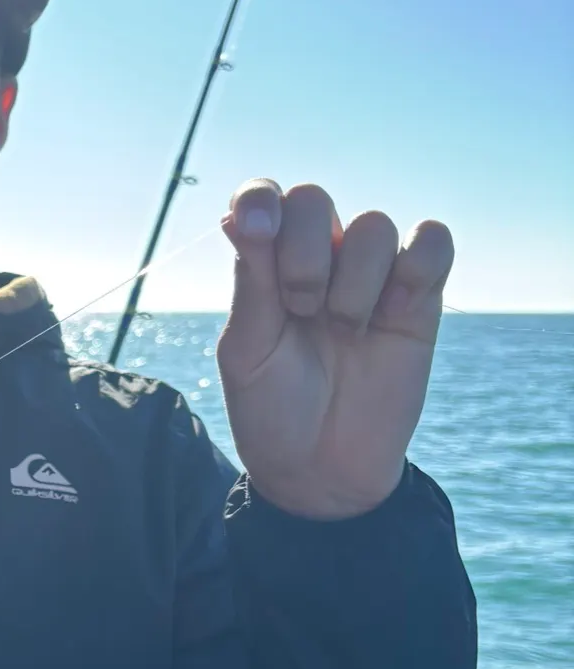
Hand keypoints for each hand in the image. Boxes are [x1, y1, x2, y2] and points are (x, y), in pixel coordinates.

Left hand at [216, 180, 453, 519]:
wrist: (321, 470)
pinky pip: (433, 242)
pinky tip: (393, 312)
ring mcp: (370, 275)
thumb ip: (251, 281)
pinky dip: (418, 262)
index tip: (257, 231)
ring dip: (354, 278)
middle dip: (302, 253)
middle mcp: (316, 256)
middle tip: (300, 311)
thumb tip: (235, 215)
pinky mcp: (419, 299)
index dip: (260, 199)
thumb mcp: (246, 349)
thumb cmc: (271, 406)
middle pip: (314, 200)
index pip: (264, 197)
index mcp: (264, 262)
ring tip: (344, 329)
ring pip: (373, 223)